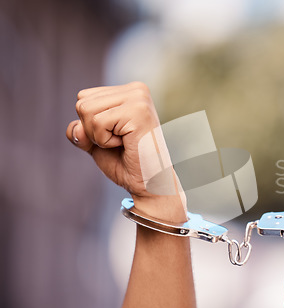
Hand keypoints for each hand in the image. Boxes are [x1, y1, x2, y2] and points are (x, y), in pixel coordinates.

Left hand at [66, 82, 185, 220]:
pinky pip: (97, 122)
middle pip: (82, 102)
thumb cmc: (127, 164)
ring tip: (123, 143)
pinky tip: (126, 144)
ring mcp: (139, 98)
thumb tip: (77, 127)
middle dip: (92, 130)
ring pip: (86, 110)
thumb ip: (79, 130)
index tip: (115, 137)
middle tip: (119, 143)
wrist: (149, 185)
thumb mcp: (95, 142)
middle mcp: (137, 89)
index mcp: (129, 91)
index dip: (89, 125)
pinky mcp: (138, 111)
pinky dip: (105, 141)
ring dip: (98, 136)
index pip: (83, 98)